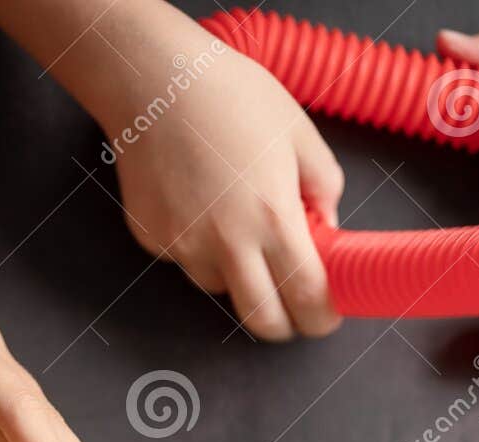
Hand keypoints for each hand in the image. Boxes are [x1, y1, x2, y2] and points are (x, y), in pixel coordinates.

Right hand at [109, 48, 343, 340]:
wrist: (156, 84)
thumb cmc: (230, 97)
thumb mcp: (300, 134)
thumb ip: (324, 188)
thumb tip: (325, 227)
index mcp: (272, 218)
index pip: (306, 298)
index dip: (321, 317)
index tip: (325, 314)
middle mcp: (226, 244)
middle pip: (261, 322)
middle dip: (283, 321)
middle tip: (291, 300)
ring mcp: (183, 247)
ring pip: (220, 287)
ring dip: (237, 272)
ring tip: (234, 218)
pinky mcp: (153, 241)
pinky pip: (186, 260)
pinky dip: (199, 246)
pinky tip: (199, 200)